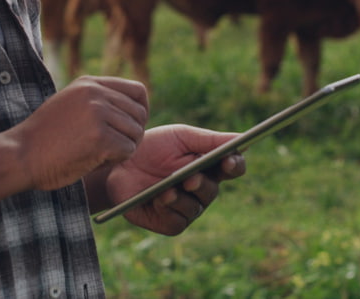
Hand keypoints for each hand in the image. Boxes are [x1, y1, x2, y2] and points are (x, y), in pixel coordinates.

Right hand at [6, 76, 148, 191]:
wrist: (20, 155)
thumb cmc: (43, 138)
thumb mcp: (69, 105)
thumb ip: (97, 101)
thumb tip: (135, 110)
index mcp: (89, 83)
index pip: (138, 91)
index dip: (139, 112)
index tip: (127, 128)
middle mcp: (95, 93)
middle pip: (140, 113)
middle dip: (131, 134)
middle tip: (111, 148)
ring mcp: (98, 113)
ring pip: (136, 133)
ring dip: (122, 149)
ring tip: (98, 154)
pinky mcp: (100, 136)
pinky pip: (128, 150)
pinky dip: (115, 161)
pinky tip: (94, 161)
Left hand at [100, 124, 245, 234]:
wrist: (118, 164)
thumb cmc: (151, 147)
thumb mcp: (180, 137)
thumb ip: (209, 140)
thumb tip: (242, 139)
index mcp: (208, 166)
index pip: (232, 168)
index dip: (234, 165)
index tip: (229, 160)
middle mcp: (201, 189)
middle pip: (213, 190)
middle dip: (202, 184)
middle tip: (191, 178)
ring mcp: (186, 207)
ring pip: (195, 208)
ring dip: (182, 198)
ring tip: (168, 190)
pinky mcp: (169, 222)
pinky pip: (177, 221)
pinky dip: (168, 210)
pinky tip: (158, 199)